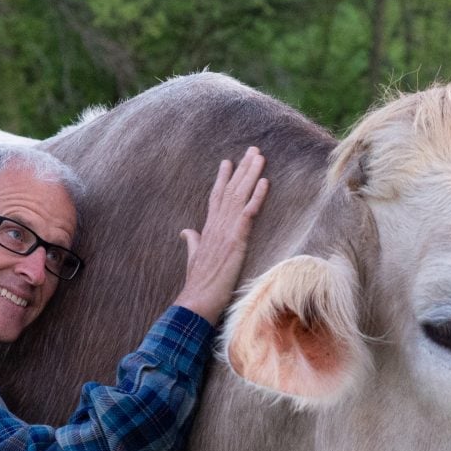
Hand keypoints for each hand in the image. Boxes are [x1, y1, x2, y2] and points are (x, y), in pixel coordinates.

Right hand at [175, 147, 269, 322]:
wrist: (197, 300)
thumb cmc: (197, 284)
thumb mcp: (193, 258)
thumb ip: (191, 241)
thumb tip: (185, 231)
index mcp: (208, 229)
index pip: (216, 197)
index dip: (223, 178)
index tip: (228, 162)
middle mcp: (216, 225)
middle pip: (230, 190)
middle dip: (242, 169)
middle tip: (252, 149)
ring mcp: (226, 231)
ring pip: (240, 195)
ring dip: (251, 174)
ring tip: (259, 156)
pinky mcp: (236, 240)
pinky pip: (248, 213)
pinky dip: (257, 196)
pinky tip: (265, 181)